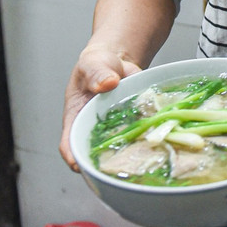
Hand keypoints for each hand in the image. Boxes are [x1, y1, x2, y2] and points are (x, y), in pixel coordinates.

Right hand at [59, 44, 138, 169]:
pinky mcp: (133, 125)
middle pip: (95, 153)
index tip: (81, 166)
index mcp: (76, 117)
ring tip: (139, 155)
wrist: (117, 61)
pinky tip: (157, 139)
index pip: (69, 143)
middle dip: (104, 163)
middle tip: (115, 166)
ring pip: (119, 149)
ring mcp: (114, 129)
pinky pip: (139, 137)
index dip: (73, 156)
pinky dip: (146, 139)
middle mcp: (94, 128)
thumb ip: (97, 73)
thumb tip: (107, 82)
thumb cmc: (97, 65)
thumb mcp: (92, 63)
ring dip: (128, 153)